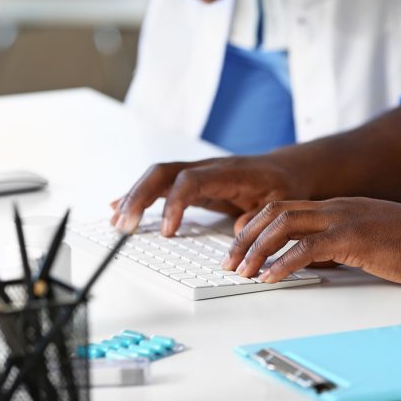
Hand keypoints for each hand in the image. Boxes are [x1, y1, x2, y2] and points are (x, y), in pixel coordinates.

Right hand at [110, 155, 309, 235]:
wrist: (286, 169)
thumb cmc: (284, 186)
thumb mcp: (281, 203)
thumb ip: (260, 217)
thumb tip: (238, 233)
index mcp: (227, 172)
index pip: (190, 181)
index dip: (174, 203)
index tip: (166, 231)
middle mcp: (206, 168)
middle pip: (163, 173)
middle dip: (139, 197)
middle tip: (123, 226)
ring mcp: (196, 173)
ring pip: (157, 177)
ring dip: (133, 198)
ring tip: (115, 223)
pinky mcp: (191, 182)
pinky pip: (160, 185)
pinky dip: (138, 196)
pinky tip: (119, 209)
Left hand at [221, 198, 400, 284]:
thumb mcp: (365, 239)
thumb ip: (336, 244)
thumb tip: (309, 261)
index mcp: (334, 207)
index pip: (282, 207)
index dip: (255, 226)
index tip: (240, 248)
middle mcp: (333, 207)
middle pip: (274, 212)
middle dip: (246, 237)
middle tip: (230, 262)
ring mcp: (342, 219)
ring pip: (284, 225)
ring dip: (257, 249)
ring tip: (242, 271)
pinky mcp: (353, 238)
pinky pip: (307, 248)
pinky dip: (282, 264)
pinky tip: (270, 278)